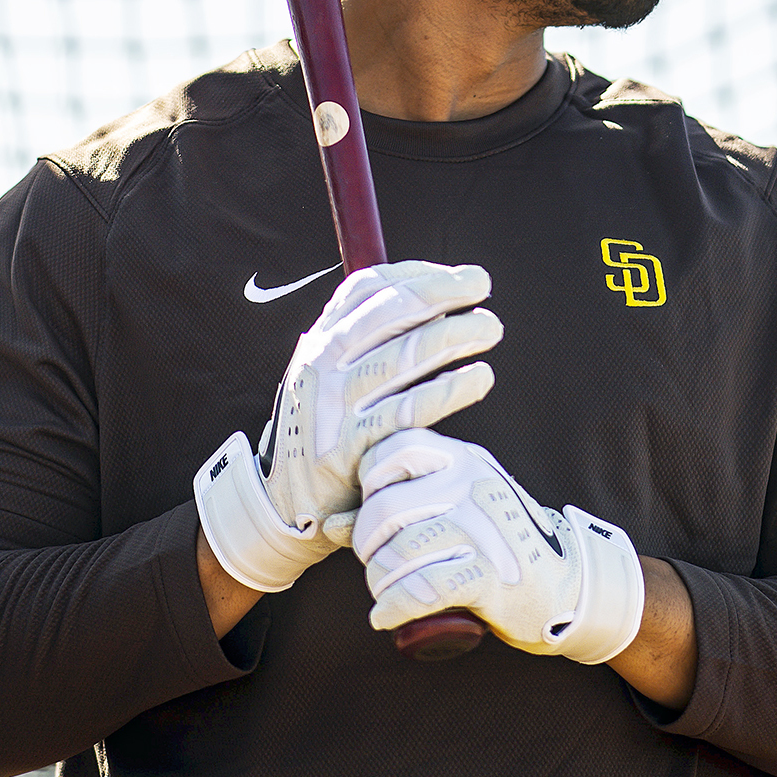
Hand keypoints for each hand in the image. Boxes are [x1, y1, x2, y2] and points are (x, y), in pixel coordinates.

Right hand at [195, 263, 501, 592]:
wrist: (287, 502)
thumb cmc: (326, 428)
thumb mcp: (328, 375)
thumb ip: (362, 338)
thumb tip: (426, 295)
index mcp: (318, 340)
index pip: (367, 288)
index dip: (416, 274)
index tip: (456, 275)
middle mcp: (322, 365)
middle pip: (389, 312)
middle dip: (442, 292)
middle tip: (482, 284)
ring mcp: (335, 405)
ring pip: (404, 356)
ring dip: (454, 336)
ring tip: (490, 328)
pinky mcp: (351, 447)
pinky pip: (409, 410)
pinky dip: (449, 390)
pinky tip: (480, 377)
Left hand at [345, 428, 644, 663]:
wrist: (567, 585)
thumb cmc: (494, 544)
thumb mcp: (453, 508)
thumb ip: (396, 506)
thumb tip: (327, 524)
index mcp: (462, 458)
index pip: (389, 451)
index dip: (367, 487)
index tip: (374, 515)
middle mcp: (471, 483)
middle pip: (385, 509)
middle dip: (366, 546)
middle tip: (376, 564)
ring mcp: (483, 528)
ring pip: (399, 552)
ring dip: (378, 581)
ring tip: (383, 593)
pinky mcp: (491, 575)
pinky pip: (423, 589)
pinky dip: (393, 607)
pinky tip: (384, 617)